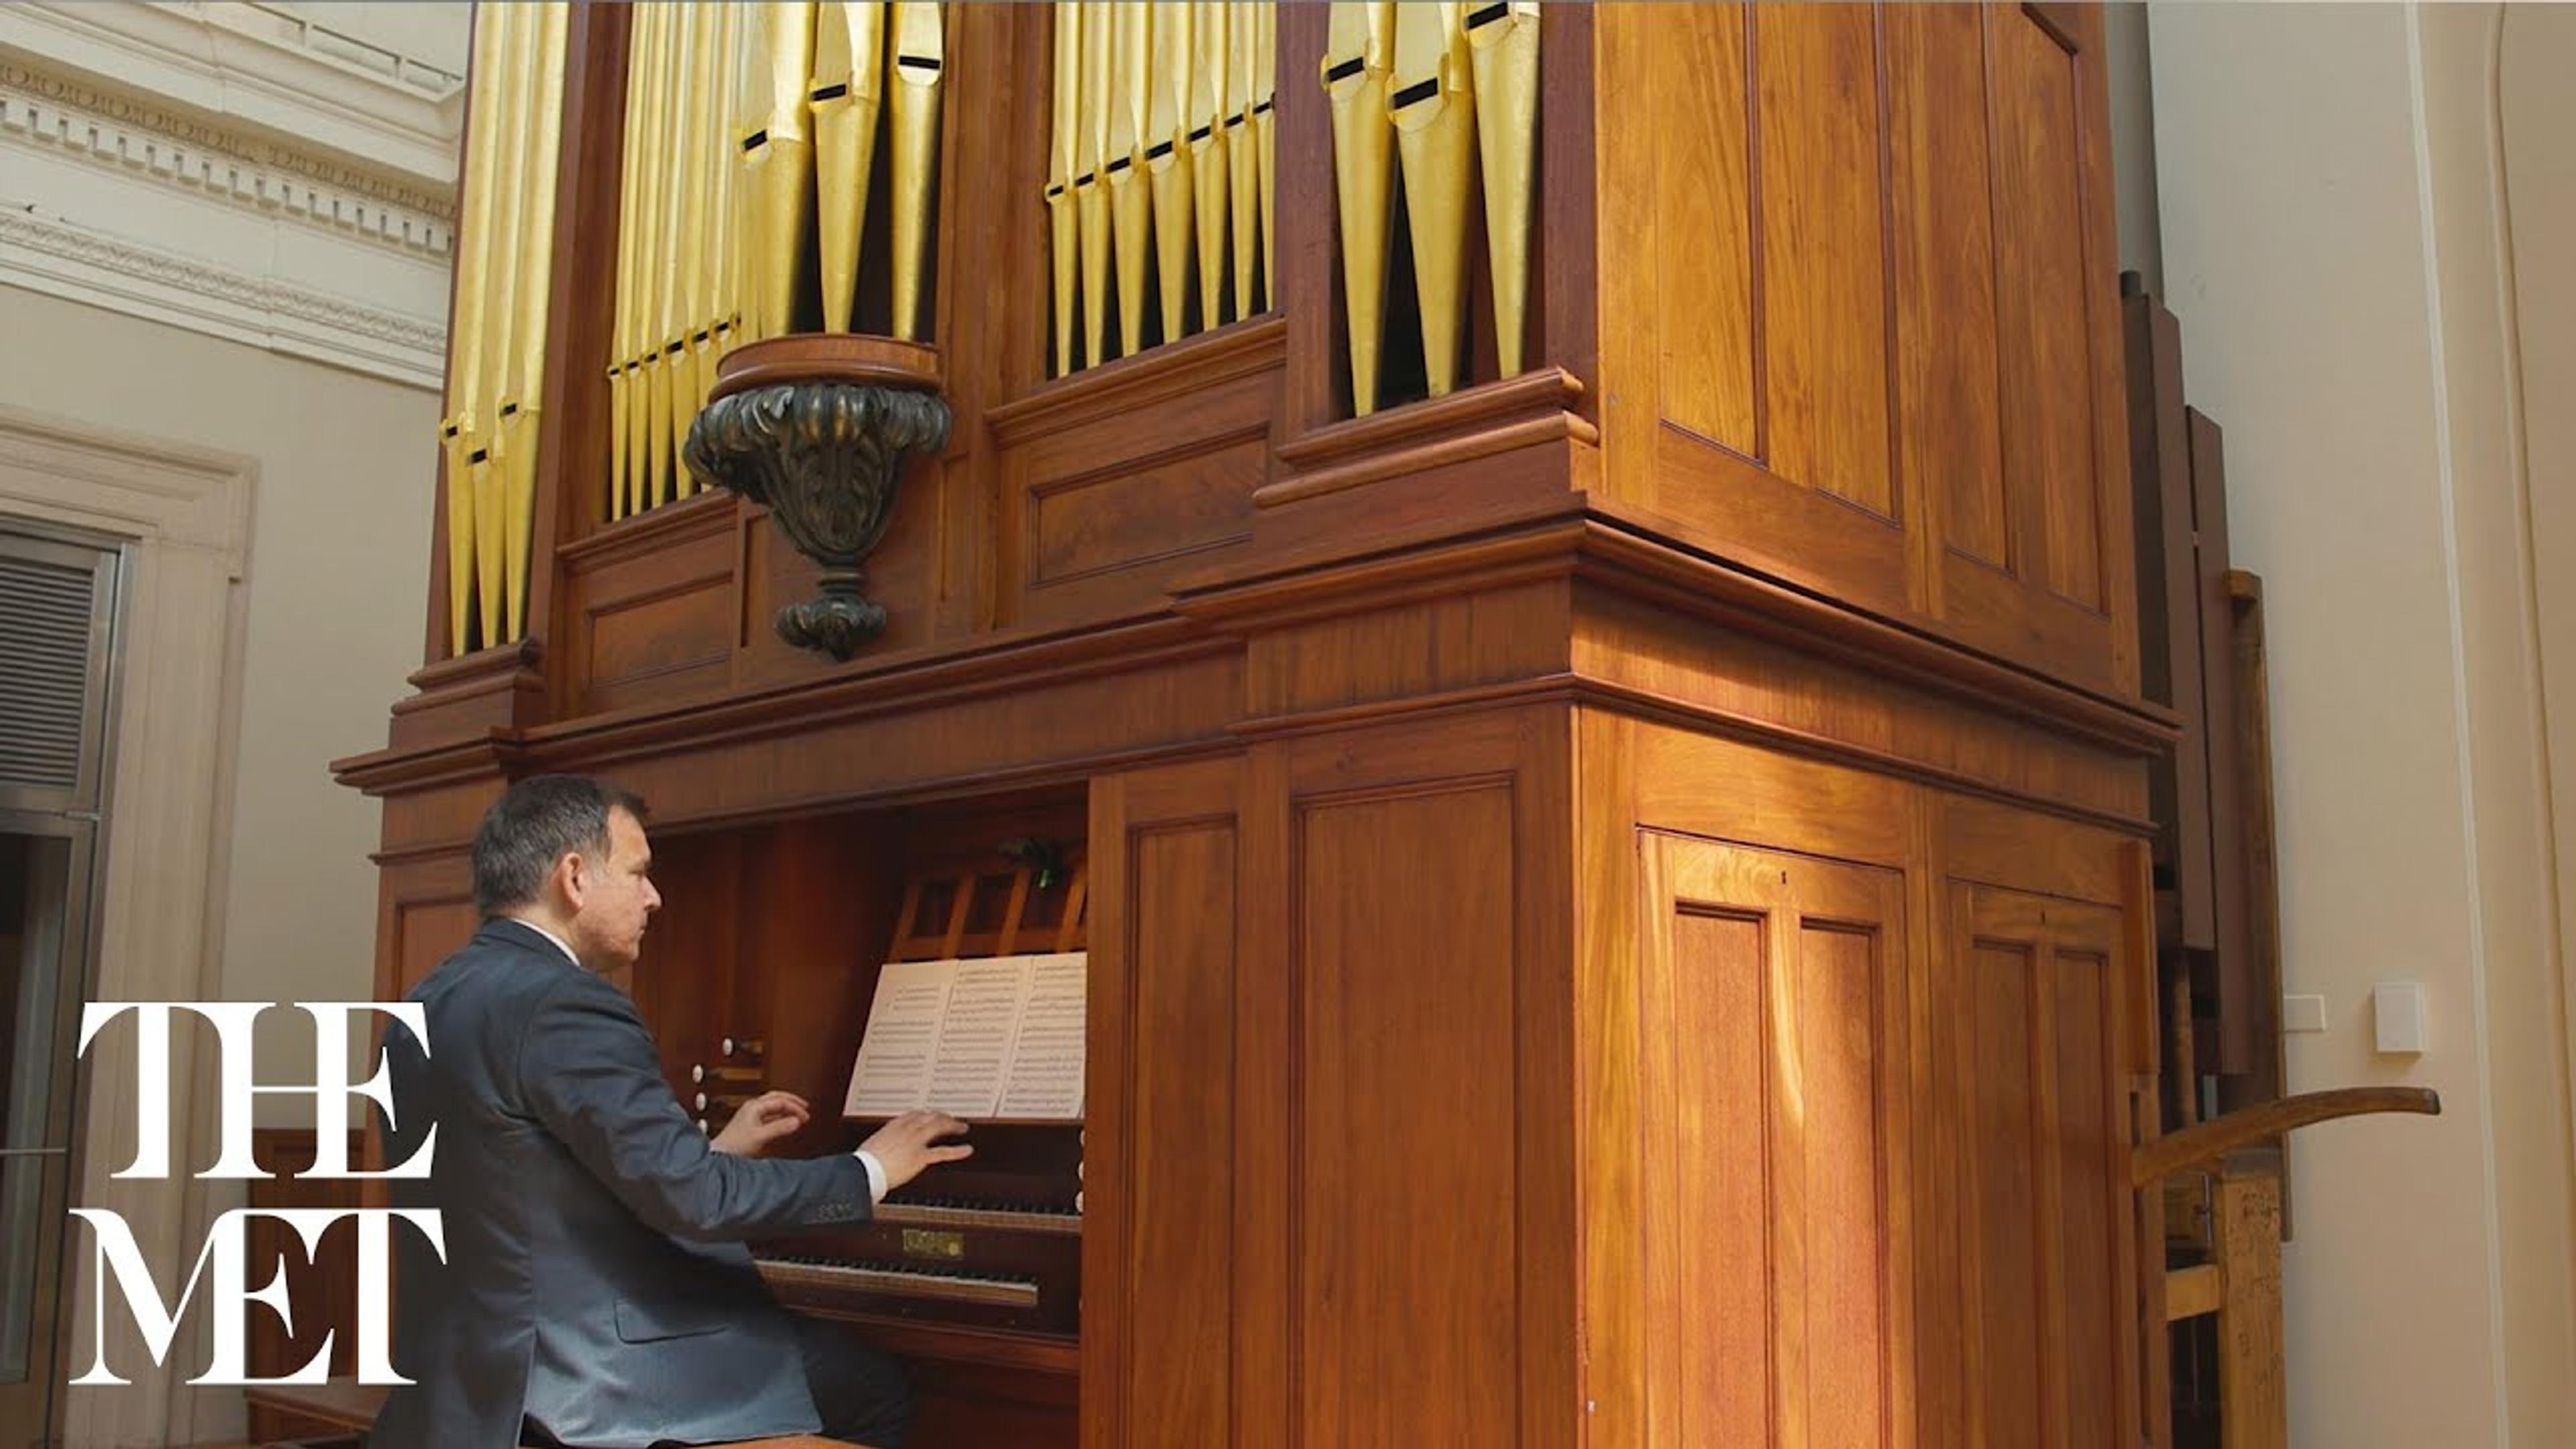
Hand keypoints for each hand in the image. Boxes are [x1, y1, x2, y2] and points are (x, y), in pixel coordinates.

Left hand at [710, 1090, 810, 1155]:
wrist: (720, 1155)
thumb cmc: (734, 1146)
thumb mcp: (760, 1136)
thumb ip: (779, 1128)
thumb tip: (796, 1121)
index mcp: (754, 1106)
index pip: (780, 1100)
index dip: (795, 1107)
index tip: (805, 1115)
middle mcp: (752, 1108)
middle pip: (777, 1098)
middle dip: (792, 1102)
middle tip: (805, 1107)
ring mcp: (751, 1115)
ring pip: (773, 1106)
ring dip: (786, 1109)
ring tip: (798, 1114)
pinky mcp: (751, 1124)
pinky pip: (770, 1115)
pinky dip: (780, 1117)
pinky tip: (785, 1123)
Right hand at [858, 1110, 972, 1191]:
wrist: (863, 1170)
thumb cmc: (863, 1162)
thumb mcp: (872, 1146)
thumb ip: (882, 1143)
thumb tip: (881, 1149)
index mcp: (893, 1126)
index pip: (914, 1114)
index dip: (925, 1114)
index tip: (931, 1114)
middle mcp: (906, 1130)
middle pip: (929, 1117)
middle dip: (942, 1116)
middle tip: (950, 1119)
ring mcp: (915, 1142)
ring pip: (938, 1128)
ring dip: (952, 1126)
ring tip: (962, 1127)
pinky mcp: (920, 1157)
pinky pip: (943, 1152)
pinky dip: (957, 1150)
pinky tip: (967, 1150)